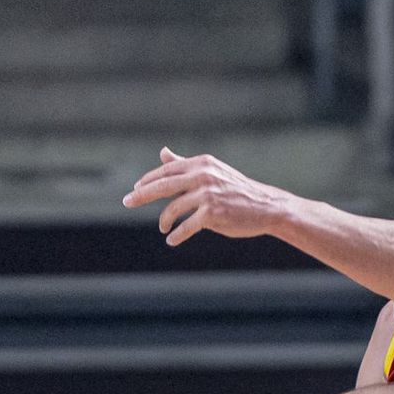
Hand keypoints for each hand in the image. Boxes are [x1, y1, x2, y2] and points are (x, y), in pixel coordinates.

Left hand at [124, 149, 281, 245]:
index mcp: (201, 163)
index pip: (167, 170)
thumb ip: (185, 164)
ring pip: (173, 208)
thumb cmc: (237, 190)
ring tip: (163, 229)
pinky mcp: (212, 214)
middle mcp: (202, 175)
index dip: (148, 180)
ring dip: (164, 221)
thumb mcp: (212, 171)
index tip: (135, 189)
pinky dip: (177, 235)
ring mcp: (207, 195)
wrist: (267, 206)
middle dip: (141, 194)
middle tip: (126, 202)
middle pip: (163, 184)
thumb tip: (163, 152)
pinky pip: (186, 226)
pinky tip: (172, 240)